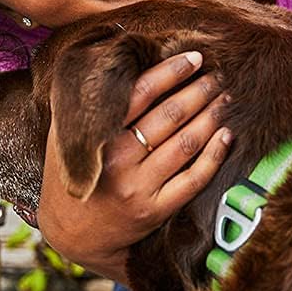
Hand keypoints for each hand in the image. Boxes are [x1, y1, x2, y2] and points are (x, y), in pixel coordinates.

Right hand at [37, 50, 232, 281]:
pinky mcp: (155, 211)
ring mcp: (139, 188)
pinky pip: (194, 179)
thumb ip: (86, 104)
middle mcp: (118, 161)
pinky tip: (226, 136)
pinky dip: (214, 155)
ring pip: (186, 143)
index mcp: (98, 136)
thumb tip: (114, 60)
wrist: (72, 233)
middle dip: (199, 91)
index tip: (194, 58)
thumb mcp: (65, 136)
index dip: (171, 72)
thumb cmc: (70, 176)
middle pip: (170, 115)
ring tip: (224, 99)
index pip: (142, 93)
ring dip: (211, 116)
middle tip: (217, 76)